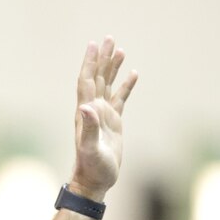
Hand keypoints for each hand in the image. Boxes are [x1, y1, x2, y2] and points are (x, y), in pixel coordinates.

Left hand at [70, 37, 137, 201]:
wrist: (94, 181)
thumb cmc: (91, 167)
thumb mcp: (90, 148)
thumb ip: (88, 128)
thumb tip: (86, 106)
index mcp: (86, 112)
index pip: (87, 81)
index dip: (90, 62)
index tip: (94, 44)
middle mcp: (92, 110)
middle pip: (97, 77)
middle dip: (102, 58)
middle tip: (109, 38)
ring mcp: (103, 115)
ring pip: (108, 85)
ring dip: (113, 67)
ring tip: (120, 49)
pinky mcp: (113, 123)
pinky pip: (120, 99)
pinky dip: (125, 86)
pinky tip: (133, 74)